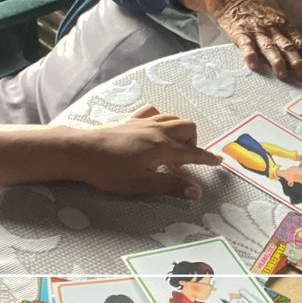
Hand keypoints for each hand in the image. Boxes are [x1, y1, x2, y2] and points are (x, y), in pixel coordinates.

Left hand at [70, 105, 219, 197]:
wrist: (82, 151)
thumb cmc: (111, 172)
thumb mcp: (142, 185)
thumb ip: (171, 187)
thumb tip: (196, 191)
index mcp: (163, 148)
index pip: (192, 153)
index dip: (207, 158)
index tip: (219, 161)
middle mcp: (158, 131)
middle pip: (187, 127)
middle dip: (194, 142)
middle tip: (187, 160)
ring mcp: (144, 122)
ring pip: (173, 118)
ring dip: (180, 130)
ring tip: (173, 147)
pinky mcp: (131, 120)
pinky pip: (154, 112)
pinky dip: (161, 119)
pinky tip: (154, 130)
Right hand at [210, 0, 301, 81]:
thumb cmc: (256, 13)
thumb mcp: (276, 20)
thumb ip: (287, 36)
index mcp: (283, 26)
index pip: (300, 41)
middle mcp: (272, 29)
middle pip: (287, 46)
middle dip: (296, 61)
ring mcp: (256, 31)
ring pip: (269, 47)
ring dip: (276, 60)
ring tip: (282, 74)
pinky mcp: (240, 33)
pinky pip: (246, 44)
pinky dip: (250, 54)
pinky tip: (253, 64)